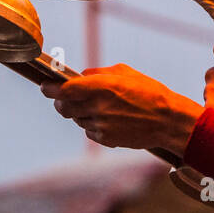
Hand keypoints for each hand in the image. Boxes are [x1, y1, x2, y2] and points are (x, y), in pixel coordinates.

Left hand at [39, 63, 201, 156]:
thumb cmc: (150, 93)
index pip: (64, 89)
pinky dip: (93, 125)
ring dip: (80, 113)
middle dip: (60, 103)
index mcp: (102, 87)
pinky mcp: (106, 140)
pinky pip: (90, 131)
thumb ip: (99, 73)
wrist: (169, 121)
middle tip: (65, 98)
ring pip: (77, 120)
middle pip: (63, 108)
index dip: (50, 88)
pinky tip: (110, 120)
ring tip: (100, 108)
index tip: (44, 86)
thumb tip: (80, 75)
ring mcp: (101, 125)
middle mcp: (98, 107)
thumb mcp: (126, 73)